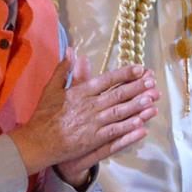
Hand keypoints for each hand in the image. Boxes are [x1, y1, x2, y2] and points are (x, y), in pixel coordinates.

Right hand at [8, 52, 159, 184]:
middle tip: (153, 82)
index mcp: (80, 92)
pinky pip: (115, 131)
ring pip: (120, 112)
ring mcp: (92, 123)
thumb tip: (70, 49)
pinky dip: (128, 127)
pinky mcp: (93, 139)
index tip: (140, 68)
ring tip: (152, 99)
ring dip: (137, 105)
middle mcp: (89, 105)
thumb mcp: (52, 88)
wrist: (38, 141)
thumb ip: (63, 68)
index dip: (125, 73)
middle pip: (118, 94)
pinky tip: (141, 123)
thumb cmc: (44, 115)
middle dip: (137, 87)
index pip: (107, 79)